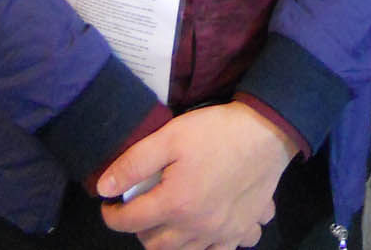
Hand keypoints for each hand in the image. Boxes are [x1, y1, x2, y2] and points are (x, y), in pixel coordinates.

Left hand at [97, 101, 294, 249]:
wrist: (266, 131)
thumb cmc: (215, 132)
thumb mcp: (169, 136)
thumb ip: (133, 163)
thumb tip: (104, 187)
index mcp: (176, 204)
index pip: (131, 222)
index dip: (112, 216)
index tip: (109, 206)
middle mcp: (198, 227)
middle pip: (157, 246)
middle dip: (141, 231)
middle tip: (140, 211)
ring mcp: (224, 233)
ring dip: (171, 243)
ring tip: (169, 222)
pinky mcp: (244, 229)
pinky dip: (212, 246)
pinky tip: (209, 229)